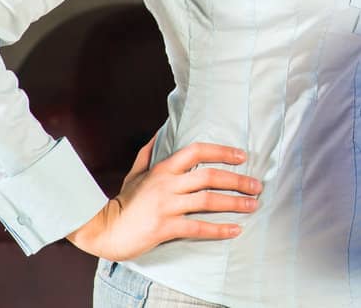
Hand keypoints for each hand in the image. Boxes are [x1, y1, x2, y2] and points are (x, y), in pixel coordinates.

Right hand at [67, 136, 261, 260]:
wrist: (103, 229)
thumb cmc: (123, 201)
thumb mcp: (135, 173)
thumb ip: (149, 153)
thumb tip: (160, 131)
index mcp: (163, 169)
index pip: (197, 151)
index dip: (222, 152)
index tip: (242, 156)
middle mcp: (167, 185)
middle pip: (210, 177)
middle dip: (237, 180)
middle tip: (257, 185)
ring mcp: (166, 206)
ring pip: (208, 201)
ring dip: (234, 203)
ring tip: (253, 205)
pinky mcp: (164, 227)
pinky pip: (198, 228)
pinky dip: (219, 229)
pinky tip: (235, 230)